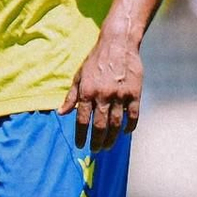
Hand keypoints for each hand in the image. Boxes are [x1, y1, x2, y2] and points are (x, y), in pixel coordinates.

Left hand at [58, 29, 141, 150]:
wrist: (117, 45)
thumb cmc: (95, 61)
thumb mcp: (79, 76)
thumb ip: (71, 96)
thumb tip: (60, 113)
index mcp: (87, 91)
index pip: (82, 119)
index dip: (81, 135)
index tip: (80, 145)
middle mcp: (103, 95)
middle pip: (101, 125)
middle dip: (97, 141)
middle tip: (96, 150)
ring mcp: (120, 95)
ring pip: (117, 124)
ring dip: (113, 138)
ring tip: (108, 146)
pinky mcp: (135, 93)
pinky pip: (133, 115)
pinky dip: (130, 126)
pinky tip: (125, 133)